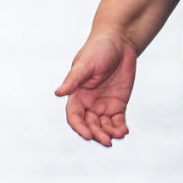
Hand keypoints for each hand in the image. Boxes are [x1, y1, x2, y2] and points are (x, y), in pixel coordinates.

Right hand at [56, 31, 137, 146]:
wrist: (120, 42)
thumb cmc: (98, 49)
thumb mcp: (85, 64)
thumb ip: (73, 80)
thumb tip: (58, 93)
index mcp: (77, 95)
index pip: (74, 117)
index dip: (79, 128)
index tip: (88, 136)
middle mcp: (89, 103)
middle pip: (90, 125)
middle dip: (97, 134)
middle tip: (107, 141)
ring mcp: (104, 105)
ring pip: (104, 126)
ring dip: (109, 134)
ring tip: (118, 135)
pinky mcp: (118, 104)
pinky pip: (117, 121)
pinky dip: (119, 128)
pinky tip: (124, 131)